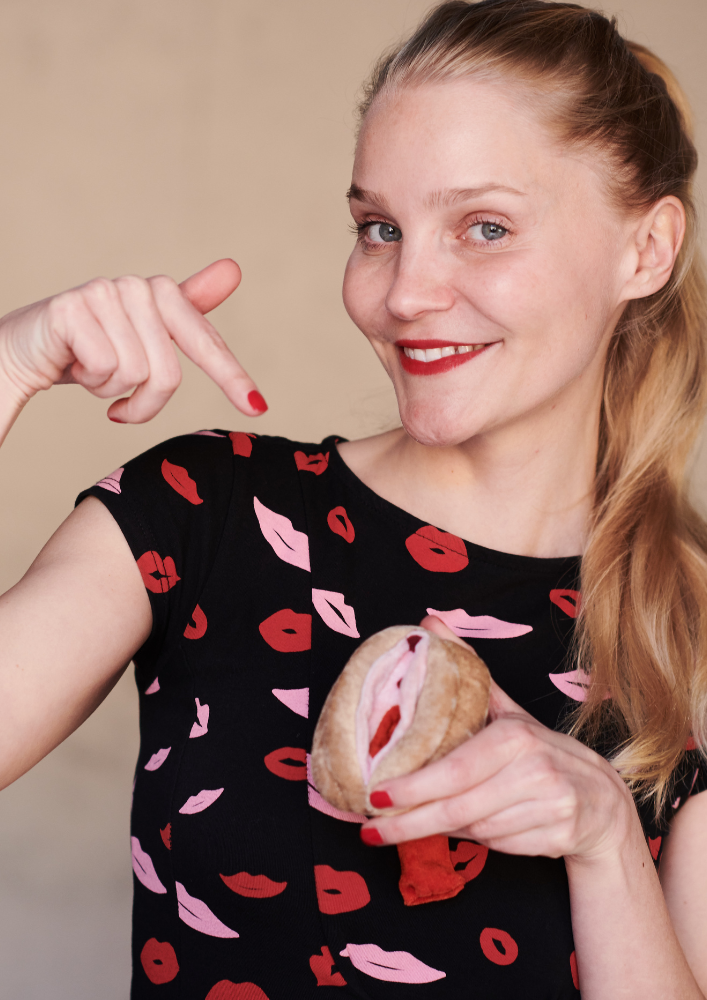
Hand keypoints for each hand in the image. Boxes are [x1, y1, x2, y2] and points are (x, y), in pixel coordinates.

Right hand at [0, 258, 265, 422]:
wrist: (24, 349)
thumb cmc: (88, 349)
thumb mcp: (143, 338)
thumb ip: (188, 308)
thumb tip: (234, 268)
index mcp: (160, 295)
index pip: (204, 342)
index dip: (232, 378)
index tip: (258, 408)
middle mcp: (137, 287)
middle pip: (167, 375)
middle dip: (144, 402)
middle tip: (119, 403)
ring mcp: (104, 293)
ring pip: (135, 374)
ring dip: (109, 390)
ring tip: (90, 370)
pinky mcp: (73, 308)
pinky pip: (104, 368)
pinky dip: (87, 380)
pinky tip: (71, 363)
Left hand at [362, 615, 634, 862]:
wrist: (603, 801)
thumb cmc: (540, 754)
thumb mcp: (507, 711)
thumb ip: (467, 671)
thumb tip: (430, 621)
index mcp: (515, 736)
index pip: (453, 770)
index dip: (412, 786)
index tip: (375, 794)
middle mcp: (535, 769)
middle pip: (457, 807)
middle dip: (408, 821)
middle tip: (369, 829)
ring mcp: (550, 805)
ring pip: (475, 829)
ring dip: (445, 829)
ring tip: (421, 822)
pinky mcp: (558, 836)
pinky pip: (498, 846)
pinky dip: (477, 841)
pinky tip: (472, 829)